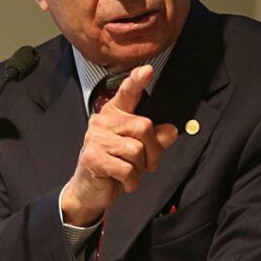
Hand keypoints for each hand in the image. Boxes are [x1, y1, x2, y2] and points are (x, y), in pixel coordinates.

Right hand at [61, 65, 177, 225]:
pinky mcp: (92, 157)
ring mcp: (95, 139)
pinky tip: (123, 181)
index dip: (137, 81)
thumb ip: (155, 138)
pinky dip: (131, 181)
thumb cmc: (113, 166)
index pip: (126, 93)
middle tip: (147, 164)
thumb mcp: (139, 151)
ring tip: (130, 172)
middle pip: (143, 127)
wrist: (89, 190)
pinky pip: (126, 169)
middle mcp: (103, 122)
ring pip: (136, 149)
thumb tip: (171, 131)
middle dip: (153, 151)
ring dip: (140, 168)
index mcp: (114, 114)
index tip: (148, 70)